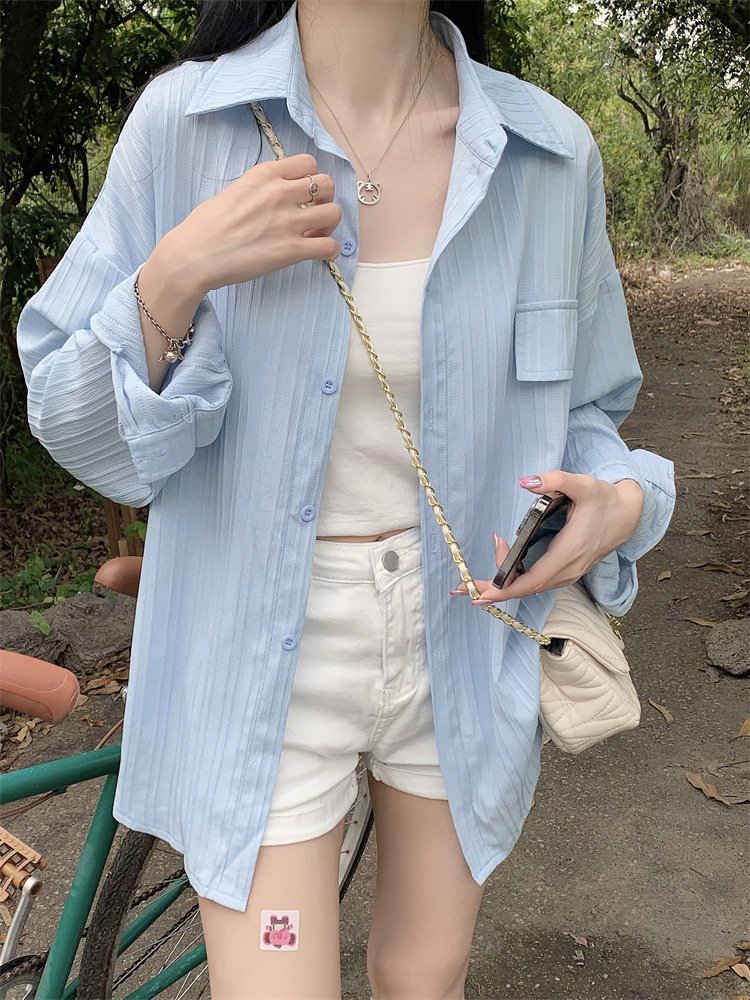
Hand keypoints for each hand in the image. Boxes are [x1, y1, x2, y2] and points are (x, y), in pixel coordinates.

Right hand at [158, 153, 342, 295]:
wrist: (194, 255)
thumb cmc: (206, 226)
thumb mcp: (234, 190)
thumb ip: (260, 188)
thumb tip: (276, 196)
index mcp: (264, 174)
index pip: (308, 163)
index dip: (311, 178)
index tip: (303, 193)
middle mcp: (279, 193)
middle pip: (326, 184)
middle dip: (325, 199)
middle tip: (314, 213)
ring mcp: (287, 222)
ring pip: (334, 213)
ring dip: (330, 224)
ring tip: (316, 233)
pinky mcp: (291, 250)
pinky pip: (329, 247)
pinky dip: (329, 250)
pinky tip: (317, 252)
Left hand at [450, 471, 644, 604]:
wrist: (628, 514)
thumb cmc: (604, 499)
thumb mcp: (582, 483)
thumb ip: (554, 480)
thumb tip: (525, 482)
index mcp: (568, 552)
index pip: (532, 580)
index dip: (506, 589)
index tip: (482, 593)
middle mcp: (568, 569)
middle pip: (526, 588)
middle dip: (494, 591)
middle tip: (462, 589)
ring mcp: (569, 573)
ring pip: (531, 587)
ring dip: (503, 586)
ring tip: (474, 582)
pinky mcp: (568, 571)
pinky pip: (538, 582)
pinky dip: (516, 581)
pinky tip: (501, 573)